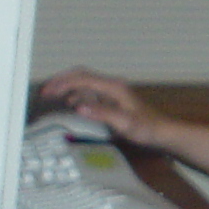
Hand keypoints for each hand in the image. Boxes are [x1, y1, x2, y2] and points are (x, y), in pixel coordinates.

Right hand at [37, 68, 170, 148]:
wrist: (162, 133)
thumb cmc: (146, 129)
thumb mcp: (124, 123)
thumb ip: (101, 113)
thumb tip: (77, 106)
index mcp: (113, 87)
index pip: (82, 78)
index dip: (62, 83)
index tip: (47, 92)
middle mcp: (111, 85)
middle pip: (81, 75)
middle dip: (61, 81)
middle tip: (45, 92)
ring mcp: (112, 92)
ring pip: (84, 83)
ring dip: (67, 87)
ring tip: (52, 97)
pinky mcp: (112, 100)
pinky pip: (90, 92)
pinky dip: (76, 95)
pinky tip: (71, 104)